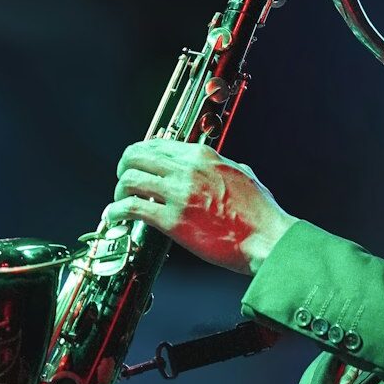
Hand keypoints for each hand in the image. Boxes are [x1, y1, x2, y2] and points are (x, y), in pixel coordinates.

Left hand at [103, 139, 296, 273]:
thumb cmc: (261, 215)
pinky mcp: (173, 220)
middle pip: (137, 156)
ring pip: (129, 180)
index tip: (137, 164)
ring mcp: (179, 194)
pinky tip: (115, 217)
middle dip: (124, 168)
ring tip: (119, 202)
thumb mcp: (245, 178)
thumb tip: (228, 168)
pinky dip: (117, 212)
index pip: (158, 144)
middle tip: (123, 181)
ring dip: (119, 191)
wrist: (268, 239)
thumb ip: (229, 169)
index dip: (141, 154)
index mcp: (203, 156)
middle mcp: (187, 170)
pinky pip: (132, 208)